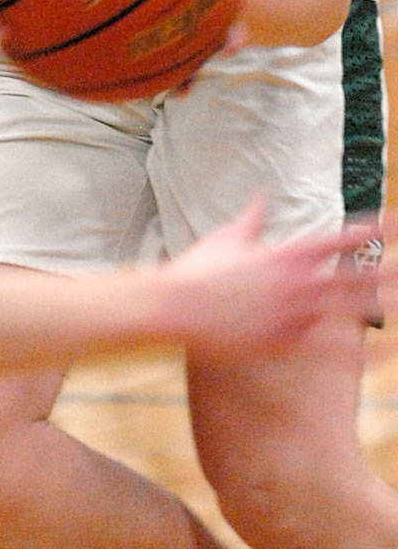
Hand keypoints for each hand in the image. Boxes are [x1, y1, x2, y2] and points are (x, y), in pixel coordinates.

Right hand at [164, 199, 382, 360]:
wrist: (173, 306)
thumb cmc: (195, 269)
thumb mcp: (226, 236)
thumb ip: (252, 217)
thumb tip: (261, 195)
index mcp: (286, 253)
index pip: (340, 239)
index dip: (371, 230)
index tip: (395, 223)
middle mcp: (298, 282)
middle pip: (358, 276)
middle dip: (391, 272)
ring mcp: (295, 313)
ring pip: (353, 312)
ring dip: (384, 306)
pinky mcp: (286, 342)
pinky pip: (335, 349)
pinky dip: (365, 351)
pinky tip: (390, 353)